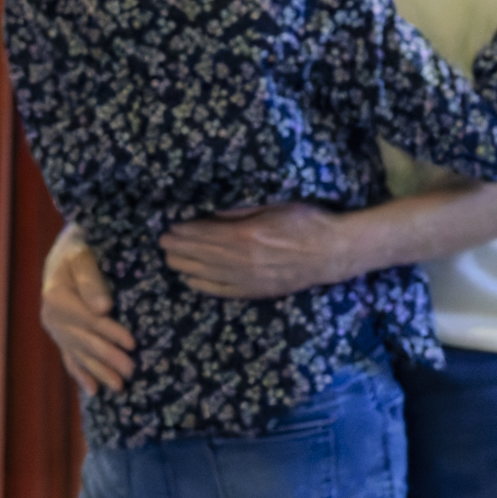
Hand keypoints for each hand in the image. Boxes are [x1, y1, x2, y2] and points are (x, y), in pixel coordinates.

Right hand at [41, 226, 134, 394]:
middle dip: (108, 357)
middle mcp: (51, 315)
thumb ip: (91, 279)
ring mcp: (54, 327)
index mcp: (56, 295)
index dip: (110, 331)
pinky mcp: (59, 334)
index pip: (88, 318)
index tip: (132, 343)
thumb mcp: (83, 254)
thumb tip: (103, 308)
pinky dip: (81, 373)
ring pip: (78, 353)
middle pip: (84, 340)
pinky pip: (69, 357)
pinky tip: (93, 389)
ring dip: (98, 370)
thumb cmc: (80, 246)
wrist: (68, 246)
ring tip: (119, 386)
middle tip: (132, 371)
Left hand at [159, 202, 346, 298]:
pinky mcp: (259, 291)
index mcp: (246, 234)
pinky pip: (225, 291)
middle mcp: (244, 259)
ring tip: (169, 260)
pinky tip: (191, 281)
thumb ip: (239, 212)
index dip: (184, 232)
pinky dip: (204, 287)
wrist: (334, 251)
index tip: (169, 228)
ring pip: (209, 274)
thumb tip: (211, 215)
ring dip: (186, 266)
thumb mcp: (272, 206)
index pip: (205, 234)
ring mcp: (251, 279)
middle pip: (202, 254)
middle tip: (161, 243)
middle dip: (179, 248)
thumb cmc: (306, 221)